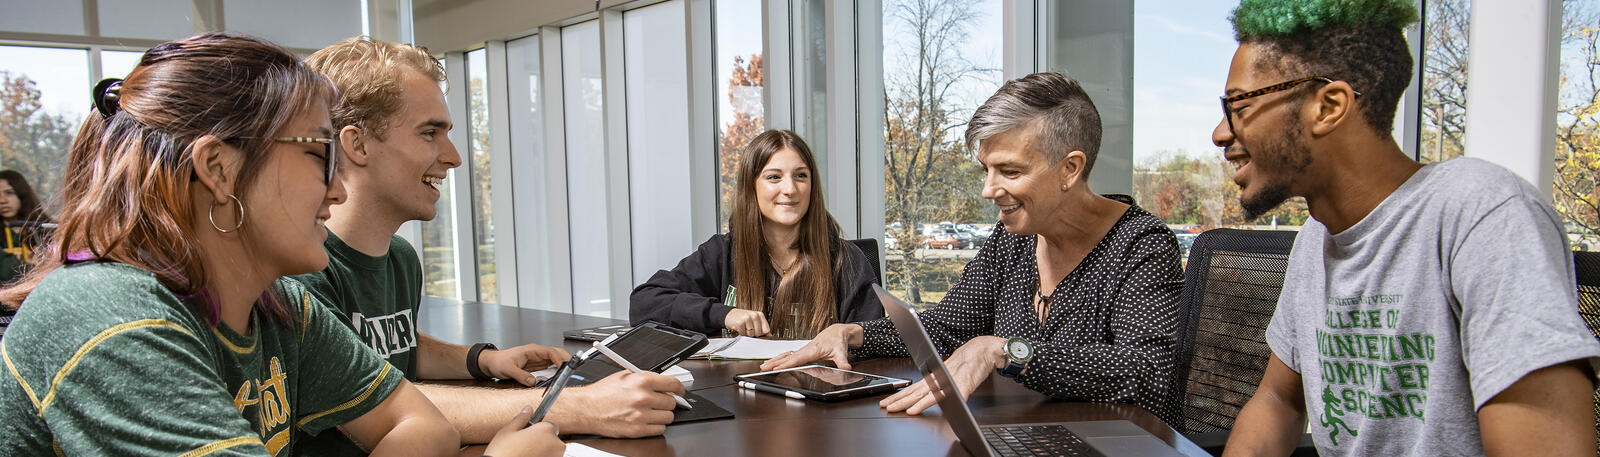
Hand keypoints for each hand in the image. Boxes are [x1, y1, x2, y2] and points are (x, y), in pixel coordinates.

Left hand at [480, 344, 572, 385]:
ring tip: (567, 374)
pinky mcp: (535, 365)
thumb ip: (521, 376)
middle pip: (556, 353)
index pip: (550, 352)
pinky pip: (548, 367)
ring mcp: (536, 359)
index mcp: (532, 350)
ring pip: (554, 360)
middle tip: (572, 369)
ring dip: (561, 366)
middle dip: (565, 360)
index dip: (559, 359)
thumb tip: (533, 382)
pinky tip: (557, 376)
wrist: (491, 362)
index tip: (563, 367)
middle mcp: (536, 353)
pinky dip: (555, 371)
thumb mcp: (508, 369)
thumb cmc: (498, 361)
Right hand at [483, 406, 565, 456]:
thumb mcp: (508, 431)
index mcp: (546, 430)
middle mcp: (556, 444)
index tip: (530, 434)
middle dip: (541, 440)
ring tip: (524, 453)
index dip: (539, 429)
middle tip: (524, 445)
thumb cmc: (503, 452)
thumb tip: (528, 409)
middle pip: (552, 439)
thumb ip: (521, 418)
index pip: (550, 425)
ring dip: (542, 451)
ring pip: (551, 451)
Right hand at [550, 370, 683, 437]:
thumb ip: (645, 378)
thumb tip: (662, 381)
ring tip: (650, 411)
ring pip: (668, 417)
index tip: (680, 391)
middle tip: (658, 401)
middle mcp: (643, 398)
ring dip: (662, 414)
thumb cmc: (602, 393)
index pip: (673, 384)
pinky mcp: (638, 429)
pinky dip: (655, 426)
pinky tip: (646, 420)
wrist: (586, 409)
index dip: (679, 388)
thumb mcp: (624, 376)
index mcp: (642, 381)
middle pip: (672, 402)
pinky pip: (659, 429)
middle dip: (666, 401)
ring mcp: (641, 415)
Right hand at [724, 308, 770, 336]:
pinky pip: (744, 334)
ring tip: (744, 327)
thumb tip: (770, 336)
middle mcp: (754, 315)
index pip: (766, 329)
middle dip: (753, 334)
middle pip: (759, 333)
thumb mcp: (754, 321)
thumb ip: (762, 328)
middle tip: (748, 328)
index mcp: (759, 314)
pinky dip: (741, 333)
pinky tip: (739, 328)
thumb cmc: (742, 318)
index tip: (757, 331)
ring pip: (751, 335)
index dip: (762, 333)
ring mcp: (747, 319)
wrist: (729, 315)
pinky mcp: (740, 323)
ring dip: (747, 334)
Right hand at [761, 323, 862, 370]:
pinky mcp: (803, 351)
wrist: (837, 332)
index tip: (777, 367)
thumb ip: (843, 361)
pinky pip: (789, 355)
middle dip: (775, 362)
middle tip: (763, 368)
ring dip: (774, 360)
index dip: (787, 363)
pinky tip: (774, 363)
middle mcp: (805, 349)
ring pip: (786, 355)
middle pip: (787, 356)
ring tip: (763, 366)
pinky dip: (780, 359)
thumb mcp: (841, 351)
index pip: (797, 358)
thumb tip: (846, 368)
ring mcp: (803, 350)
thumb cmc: (837, 340)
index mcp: (813, 350)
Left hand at [880, 336, 1006, 414]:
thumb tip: (931, 393)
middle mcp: (939, 379)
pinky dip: (926, 404)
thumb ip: (941, 382)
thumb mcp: (952, 372)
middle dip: (898, 400)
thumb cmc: (970, 361)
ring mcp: (948, 382)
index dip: (900, 395)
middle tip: (885, 406)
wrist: (985, 350)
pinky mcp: (959, 387)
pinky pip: (940, 397)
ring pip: (923, 395)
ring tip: (895, 409)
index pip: (914, 388)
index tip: (888, 401)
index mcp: (936, 376)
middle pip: (915, 392)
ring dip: (907, 403)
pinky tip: (916, 409)